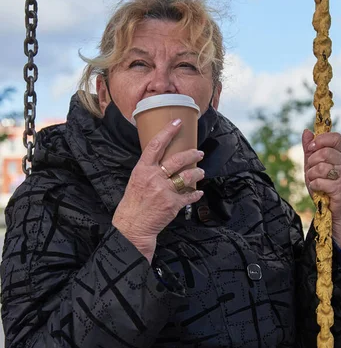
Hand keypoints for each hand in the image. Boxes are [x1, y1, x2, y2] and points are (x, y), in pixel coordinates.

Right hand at [112, 119, 204, 261]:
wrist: (132, 225)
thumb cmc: (133, 203)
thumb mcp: (136, 180)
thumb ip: (149, 169)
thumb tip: (164, 161)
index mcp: (143, 169)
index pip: (156, 145)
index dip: (168, 131)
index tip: (178, 122)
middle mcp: (154, 177)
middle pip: (178, 159)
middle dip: (192, 154)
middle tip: (199, 152)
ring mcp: (164, 191)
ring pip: (187, 176)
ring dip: (197, 173)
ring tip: (201, 171)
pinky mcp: (172, 204)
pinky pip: (189, 196)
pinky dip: (196, 194)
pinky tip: (198, 193)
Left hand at [302, 129, 340, 248]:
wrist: (329, 209)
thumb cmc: (322, 186)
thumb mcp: (312, 166)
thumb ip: (309, 150)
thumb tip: (306, 131)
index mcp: (340, 155)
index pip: (335, 137)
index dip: (321, 140)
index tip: (311, 148)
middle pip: (324, 152)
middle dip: (311, 163)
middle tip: (311, 172)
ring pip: (320, 167)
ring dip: (311, 176)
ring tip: (315, 182)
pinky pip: (320, 181)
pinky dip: (313, 186)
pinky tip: (318, 190)